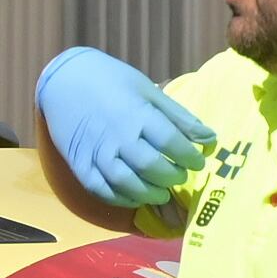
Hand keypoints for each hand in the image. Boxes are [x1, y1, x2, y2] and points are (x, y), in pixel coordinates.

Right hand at [36, 48, 213, 209]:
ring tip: (162, 193)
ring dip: (148, 193)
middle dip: (172, 177)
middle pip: (151, 166)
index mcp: (138, 115)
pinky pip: (99, 188)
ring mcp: (96, 150)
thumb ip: (180, 118)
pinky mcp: (78, 161)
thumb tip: (211, 139)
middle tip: (180, 177)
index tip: (197, 163)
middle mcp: (117, 135)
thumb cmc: (114, 82)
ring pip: (125, 182)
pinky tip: (134, 197)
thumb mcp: (150, 92)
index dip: (190, 157)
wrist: (65, 79)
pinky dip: (119, 198)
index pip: (172, 143)